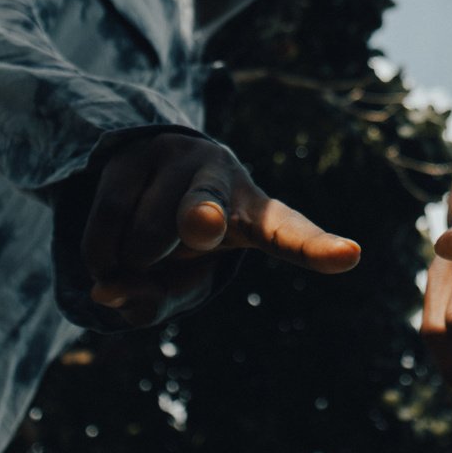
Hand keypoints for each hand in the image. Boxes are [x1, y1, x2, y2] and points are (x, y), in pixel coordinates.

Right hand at [81, 132, 359, 325]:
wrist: (142, 174)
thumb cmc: (176, 245)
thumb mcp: (175, 284)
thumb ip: (151, 302)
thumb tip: (106, 289)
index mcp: (255, 214)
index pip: (291, 232)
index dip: (317, 248)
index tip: (350, 255)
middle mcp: (224, 176)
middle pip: (206, 208)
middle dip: (202, 217)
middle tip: (202, 228)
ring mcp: (178, 157)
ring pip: (144, 233)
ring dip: (130, 262)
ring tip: (142, 252)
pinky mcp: (133, 150)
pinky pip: (108, 217)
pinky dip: (101, 252)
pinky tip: (109, 253)